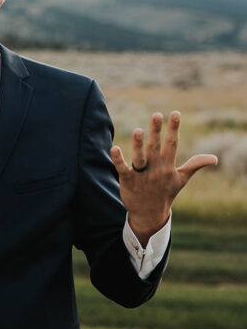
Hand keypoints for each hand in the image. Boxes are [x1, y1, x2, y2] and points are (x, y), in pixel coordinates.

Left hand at [111, 111, 217, 244]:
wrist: (149, 214)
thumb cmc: (166, 192)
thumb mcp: (181, 179)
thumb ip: (195, 165)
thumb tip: (215, 158)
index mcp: (168, 166)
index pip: (172, 145)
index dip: (174, 129)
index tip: (175, 113)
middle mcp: (155, 169)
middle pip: (155, 148)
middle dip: (156, 131)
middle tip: (157, 115)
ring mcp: (141, 175)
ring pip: (139, 158)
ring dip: (138, 145)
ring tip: (138, 130)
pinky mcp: (128, 180)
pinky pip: (122, 168)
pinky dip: (118, 160)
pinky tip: (114, 148)